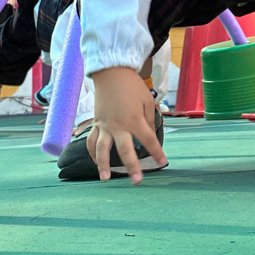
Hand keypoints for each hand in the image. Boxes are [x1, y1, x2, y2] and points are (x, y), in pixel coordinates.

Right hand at [87, 66, 167, 184]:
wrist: (112, 73)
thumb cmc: (133, 87)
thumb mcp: (147, 101)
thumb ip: (149, 121)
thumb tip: (148, 136)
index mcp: (134, 120)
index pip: (149, 140)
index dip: (157, 152)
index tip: (163, 162)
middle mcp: (119, 126)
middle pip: (125, 150)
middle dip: (132, 167)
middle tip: (137, 181)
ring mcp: (105, 126)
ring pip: (102, 149)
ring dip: (103, 165)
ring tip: (106, 178)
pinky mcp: (96, 123)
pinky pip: (91, 140)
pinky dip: (91, 152)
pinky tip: (95, 162)